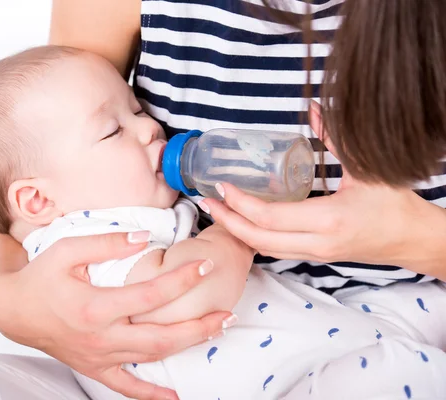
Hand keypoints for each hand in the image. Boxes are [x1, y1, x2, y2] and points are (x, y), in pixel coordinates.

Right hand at [0, 232, 231, 399]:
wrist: (14, 311)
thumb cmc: (41, 278)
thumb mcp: (67, 250)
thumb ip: (107, 243)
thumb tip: (144, 238)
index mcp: (96, 306)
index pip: (151, 294)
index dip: (182, 280)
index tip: (205, 266)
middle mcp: (102, 336)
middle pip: (161, 335)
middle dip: (199, 325)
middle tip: (228, 313)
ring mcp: (100, 357)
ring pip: (152, 358)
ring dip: (187, 347)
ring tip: (215, 333)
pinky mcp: (95, 367)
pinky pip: (126, 388)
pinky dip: (151, 394)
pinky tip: (174, 397)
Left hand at [202, 102, 443, 275]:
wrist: (413, 239)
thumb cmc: (394, 204)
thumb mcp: (366, 168)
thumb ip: (336, 138)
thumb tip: (314, 108)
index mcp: (329, 220)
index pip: (271, 218)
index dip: (241, 204)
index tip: (222, 186)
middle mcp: (317, 242)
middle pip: (259, 239)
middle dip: (228, 221)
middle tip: (206, 201)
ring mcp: (315, 253)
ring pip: (264, 249)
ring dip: (237, 231)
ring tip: (217, 210)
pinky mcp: (315, 255)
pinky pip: (276, 250)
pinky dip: (254, 237)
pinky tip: (242, 220)